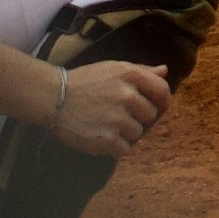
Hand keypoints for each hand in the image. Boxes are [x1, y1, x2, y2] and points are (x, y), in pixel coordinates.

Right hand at [49, 60, 171, 155]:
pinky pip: (125, 149)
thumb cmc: (84, 82)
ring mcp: (117, 118)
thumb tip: (165, 71)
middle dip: (139, 118)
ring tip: (107, 125)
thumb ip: (141, 70)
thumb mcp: (113, 68)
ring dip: (126, 133)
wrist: (53, 98)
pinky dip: (115, 147)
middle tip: (120, 116)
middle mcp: (127, 96)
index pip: (163, 91)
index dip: (161, 101)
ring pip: (138, 133)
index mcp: (131, 75)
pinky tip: (102, 136)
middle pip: (151, 115)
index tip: (154, 107)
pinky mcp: (106, 139)